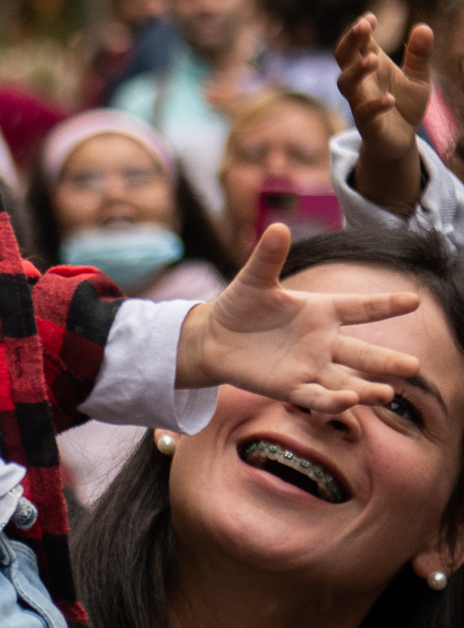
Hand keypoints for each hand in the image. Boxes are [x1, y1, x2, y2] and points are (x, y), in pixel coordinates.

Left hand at [179, 223, 422, 408]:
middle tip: (412, 365)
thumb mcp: (254, 279)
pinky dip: (332, 401)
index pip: (361, 308)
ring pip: (346, 380)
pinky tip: (346, 400)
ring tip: (386, 393)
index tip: (414, 300)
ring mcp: (310, 366)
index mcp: (322, 311)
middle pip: (362, 353)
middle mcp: (324, 342)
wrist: (213, 337)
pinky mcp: (291, 386)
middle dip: (387, 361)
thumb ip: (268, 257)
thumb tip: (278, 226)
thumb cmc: (240, 305)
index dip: (387, 304)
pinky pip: (316, 396)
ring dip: (366, 389)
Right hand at [337, 12, 433, 215]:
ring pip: (346, 83)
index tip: (371, 18)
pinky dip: (374, 105)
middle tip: (363, 26)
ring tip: (373, 59)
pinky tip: (389, 99)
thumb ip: (419, 55)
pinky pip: (364, 113)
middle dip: (350, 41)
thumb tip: (424, 26)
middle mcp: (360, 82)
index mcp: (370, 66)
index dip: (361, 30)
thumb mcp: (418, 78)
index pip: (358, 43)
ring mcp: (360, 101)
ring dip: (357, 70)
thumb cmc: (404, 105)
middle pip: (343, 57)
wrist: (400, 141)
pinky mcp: (367, 123)